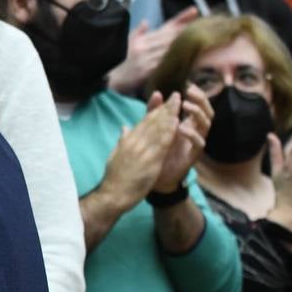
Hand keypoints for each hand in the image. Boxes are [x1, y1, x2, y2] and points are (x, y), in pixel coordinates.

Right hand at [100, 93, 179, 209]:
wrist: (113, 194)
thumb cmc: (114, 179)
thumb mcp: (115, 156)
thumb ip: (122, 141)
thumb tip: (125, 128)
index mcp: (127, 141)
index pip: (143, 122)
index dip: (155, 110)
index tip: (163, 101)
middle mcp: (134, 141)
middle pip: (152, 121)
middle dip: (165, 108)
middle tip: (175, 96)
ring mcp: (142, 149)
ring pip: (158, 128)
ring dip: (169, 114)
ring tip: (178, 103)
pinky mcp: (150, 159)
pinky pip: (162, 142)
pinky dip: (170, 131)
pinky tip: (177, 122)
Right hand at [107, 7, 198, 92]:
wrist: (111, 81)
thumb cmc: (119, 63)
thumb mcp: (126, 45)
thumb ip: (137, 33)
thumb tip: (145, 21)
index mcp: (142, 39)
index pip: (165, 26)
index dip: (180, 18)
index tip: (195, 10)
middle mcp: (145, 46)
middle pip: (171, 36)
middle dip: (187, 30)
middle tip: (204, 24)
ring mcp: (147, 58)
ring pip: (171, 48)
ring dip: (186, 44)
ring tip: (202, 39)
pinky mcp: (148, 70)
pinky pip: (166, 63)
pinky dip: (178, 60)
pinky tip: (191, 57)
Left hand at [150, 85, 211, 192]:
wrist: (155, 177)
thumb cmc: (157, 151)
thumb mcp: (153, 128)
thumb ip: (155, 111)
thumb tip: (158, 92)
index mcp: (188, 124)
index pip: (199, 106)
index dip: (197, 95)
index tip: (188, 85)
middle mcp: (195, 132)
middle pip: (207, 112)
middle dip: (201, 100)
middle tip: (191, 92)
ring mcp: (196, 144)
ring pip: (206, 125)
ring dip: (197, 114)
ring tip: (186, 106)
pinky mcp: (193, 156)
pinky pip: (199, 143)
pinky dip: (192, 134)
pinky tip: (182, 128)